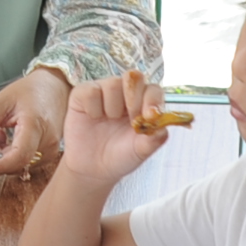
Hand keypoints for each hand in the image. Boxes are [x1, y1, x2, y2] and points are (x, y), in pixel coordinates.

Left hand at [0, 67, 71, 177]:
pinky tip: (8, 137)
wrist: (55, 87)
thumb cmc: (33, 91)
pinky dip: (9, 153)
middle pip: (13, 164)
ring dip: (0, 153)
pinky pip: (23, 162)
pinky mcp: (48, 155)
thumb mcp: (2, 101)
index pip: (17, 157)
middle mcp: (47, 144)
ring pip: (16, 165)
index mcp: (36, 127)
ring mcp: (49, 151)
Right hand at [56, 73, 175, 190]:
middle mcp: (125, 93)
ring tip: (108, 121)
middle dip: (134, 97)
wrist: (92, 169)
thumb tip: (163, 127)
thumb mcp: (140, 152)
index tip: (151, 116)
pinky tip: (93, 118)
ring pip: (112, 84)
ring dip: (112, 107)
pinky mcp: (82, 94)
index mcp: (144, 104)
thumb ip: (154, 139)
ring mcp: (104, 91)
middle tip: (131, 119)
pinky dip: (93, 108)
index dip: (153, 100)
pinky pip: (91, 91)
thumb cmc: (120, 156)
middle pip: (134, 76)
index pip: (153, 90)